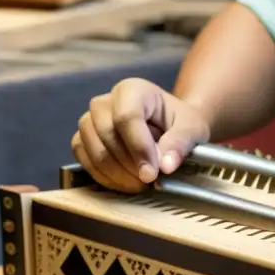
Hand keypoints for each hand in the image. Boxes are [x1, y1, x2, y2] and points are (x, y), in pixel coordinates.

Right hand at [71, 78, 210, 192]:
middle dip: (129, 164)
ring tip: (140, 184)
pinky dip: (104, 176)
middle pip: (107, 133)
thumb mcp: (192, 128)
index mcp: (133, 90)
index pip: (127, 116)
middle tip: (149, 181)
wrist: (169, 127)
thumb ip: (180, 143)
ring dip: (116, 173)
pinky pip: (85, 159)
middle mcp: (106, 101)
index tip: (152, 173)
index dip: (139, 147)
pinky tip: (125, 183)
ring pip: (93, 149)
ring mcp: (90, 120)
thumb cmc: (180, 123)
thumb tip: (165, 165)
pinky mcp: (83, 139)